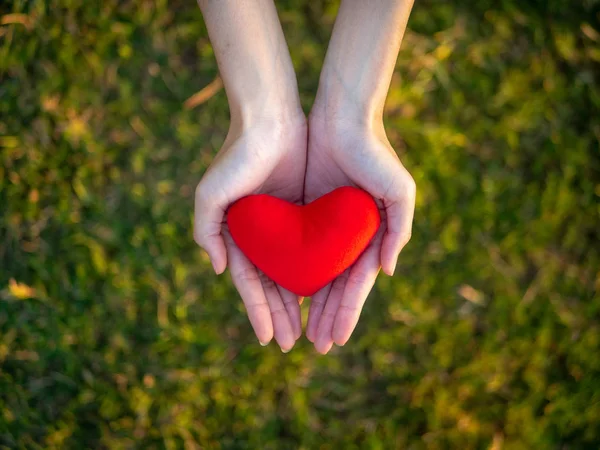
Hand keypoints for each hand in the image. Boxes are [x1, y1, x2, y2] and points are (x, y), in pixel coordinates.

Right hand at [194, 115, 306, 351]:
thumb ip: (206, 231)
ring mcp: (282, 225)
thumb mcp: (211, 193)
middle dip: (279, 314)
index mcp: (236, 234)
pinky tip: (324, 292)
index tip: (267, 338)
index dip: (257, 311)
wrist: (270, 116)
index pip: (248, 283)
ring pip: (292, 271)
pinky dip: (316, 271)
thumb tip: (219, 269)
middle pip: (271, 283)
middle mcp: (259, 234)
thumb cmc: (237, 154)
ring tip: (308, 329)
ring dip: (298, 301)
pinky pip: (312, 248)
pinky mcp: (305, 211)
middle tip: (291, 343)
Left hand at [304, 115, 415, 353]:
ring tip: (299, 332)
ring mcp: (324, 226)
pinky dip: (291, 272)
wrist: (341, 115)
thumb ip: (398, 231)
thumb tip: (386, 272)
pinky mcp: (303, 211)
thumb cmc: (374, 151)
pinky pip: (295, 248)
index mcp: (369, 235)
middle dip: (327, 316)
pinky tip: (284, 293)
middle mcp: (346, 236)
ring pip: (313, 272)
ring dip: (308, 303)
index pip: (356, 283)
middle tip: (316, 346)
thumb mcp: (398, 191)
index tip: (336, 339)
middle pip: (334, 285)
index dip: (347, 312)